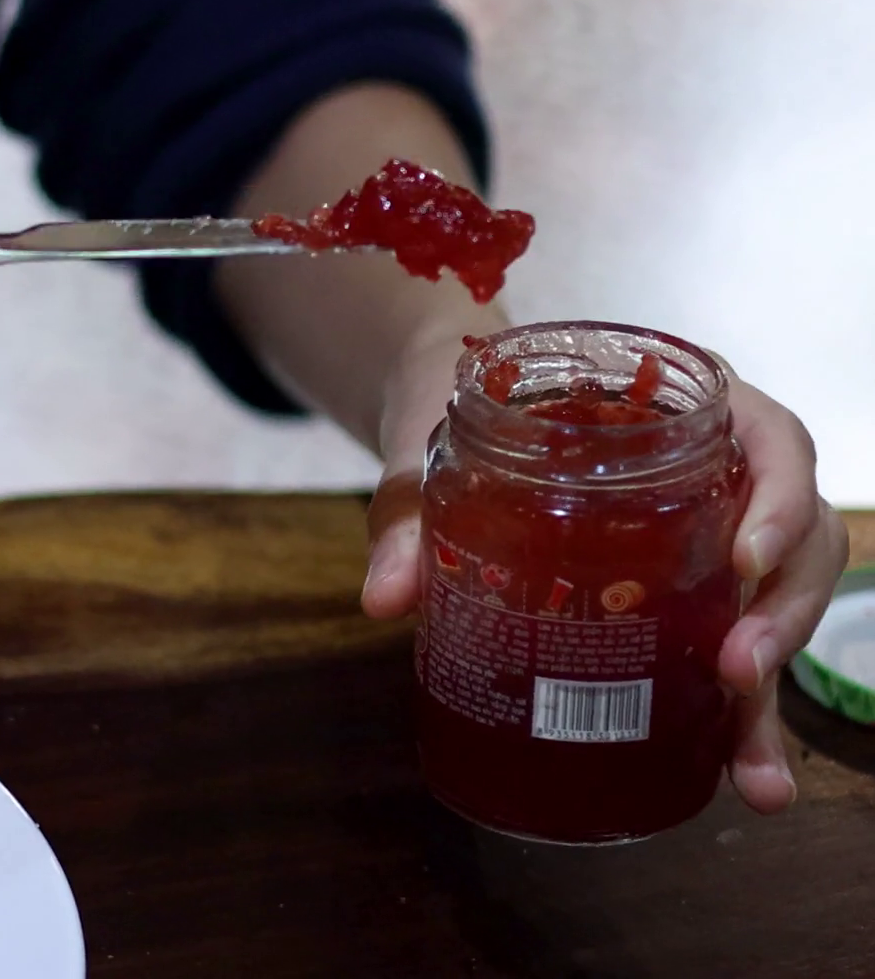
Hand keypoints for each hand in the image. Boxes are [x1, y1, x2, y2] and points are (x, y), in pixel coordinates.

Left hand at [361, 344, 848, 814]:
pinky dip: (738, 714)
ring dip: (771, 689)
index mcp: (682, 409)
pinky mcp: (686, 597)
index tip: (743, 561)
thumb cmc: (462, 405)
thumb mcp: (431, 449)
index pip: (772, 439)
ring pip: (775, 606)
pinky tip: (738, 774)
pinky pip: (731, 648)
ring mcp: (709, 538)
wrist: (447, 407)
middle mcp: (719, 471)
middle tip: (736, 674)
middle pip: (795, 538)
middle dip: (780, 614)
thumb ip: (411, 511)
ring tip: (751, 767)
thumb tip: (386, 596)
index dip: (780, 499)